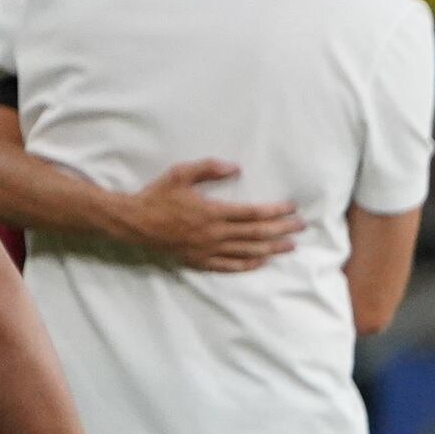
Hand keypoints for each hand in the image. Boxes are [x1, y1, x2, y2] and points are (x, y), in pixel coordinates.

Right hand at [128, 160, 303, 271]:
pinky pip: (229, 266)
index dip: (276, 211)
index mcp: (212, 212)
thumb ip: (208, 168)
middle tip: (302, 227)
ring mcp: (207, 250)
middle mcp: (214, 234)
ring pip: (247, 252)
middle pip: (256, 233)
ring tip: (291, 246)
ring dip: (272, 249)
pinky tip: (262, 261)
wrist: (132, 223)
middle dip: (282, 230)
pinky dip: (248, 265)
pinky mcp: (199, 260)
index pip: (253, 213)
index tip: (292, 209)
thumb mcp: (180, 174)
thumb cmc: (157, 196)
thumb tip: (236, 167)